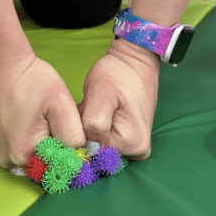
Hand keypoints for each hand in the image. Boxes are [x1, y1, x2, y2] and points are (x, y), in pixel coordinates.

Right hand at [0, 53, 85, 168]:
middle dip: (52, 145)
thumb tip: (80, 153)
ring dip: (38, 141)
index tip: (67, 128)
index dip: (67, 151)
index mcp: (24, 154)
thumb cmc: (31, 80)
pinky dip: (23, 136)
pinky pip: (13, 146)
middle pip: (41, 163)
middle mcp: (6, 159)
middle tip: (52, 118)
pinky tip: (26, 116)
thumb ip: (75, 135)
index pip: (56, 167)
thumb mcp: (62, 105)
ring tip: (38, 115)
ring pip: (28, 155)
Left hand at [77, 39, 160, 160]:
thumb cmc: (117, 74)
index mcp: (131, 144)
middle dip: (84, 130)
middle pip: (95, 150)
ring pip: (96, 144)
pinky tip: (96, 111)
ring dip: (88, 127)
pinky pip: (102, 139)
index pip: (92, 152)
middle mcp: (136, 152)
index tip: (85, 112)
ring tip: (94, 106)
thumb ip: (93, 123)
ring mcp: (133, 147)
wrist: (133, 62)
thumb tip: (86, 148)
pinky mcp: (128, 140)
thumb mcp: (101, 94)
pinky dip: (94, 127)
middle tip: (89, 106)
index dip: (80, 134)